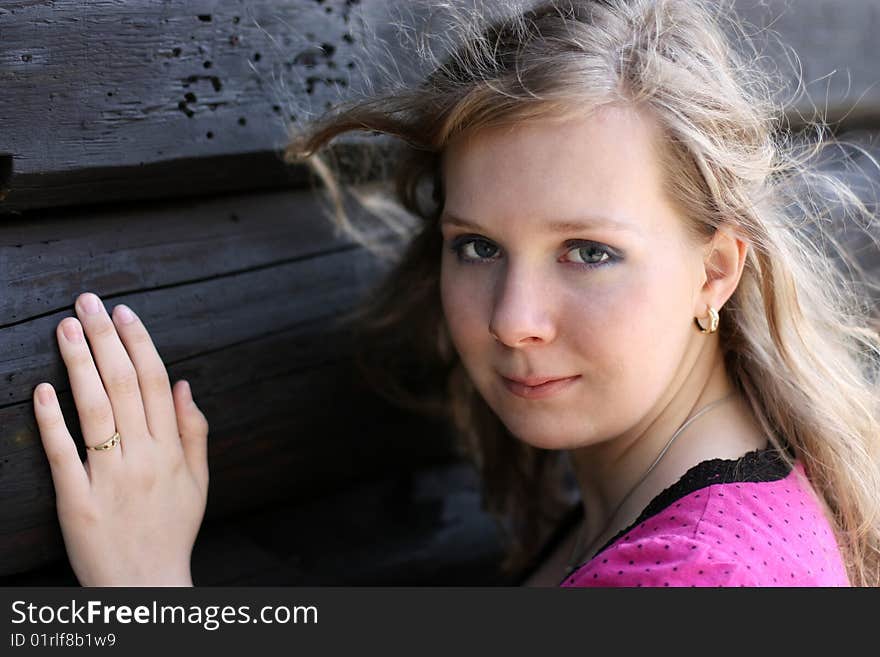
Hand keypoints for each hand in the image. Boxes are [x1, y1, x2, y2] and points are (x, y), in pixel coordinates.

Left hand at [33, 292, 208, 585]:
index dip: (139, 344)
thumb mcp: (198, 482)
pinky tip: (42, 388)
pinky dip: (51, 420)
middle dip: (106, 339)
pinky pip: (62, 454)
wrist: (147, 586)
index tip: (124, 313)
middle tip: (88, 303)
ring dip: (79, 364)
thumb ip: (194, 432)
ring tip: (65, 328)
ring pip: (94, 410)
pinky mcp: (76, 500)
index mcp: (171, 450)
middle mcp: (143, 457)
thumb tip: (185, 386)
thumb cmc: (172, 530)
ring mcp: (108, 477)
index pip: (156, 383)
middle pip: (124, 386)